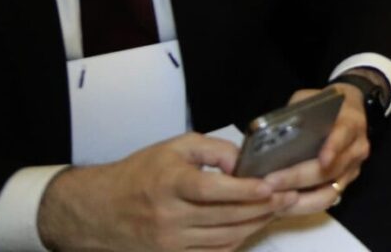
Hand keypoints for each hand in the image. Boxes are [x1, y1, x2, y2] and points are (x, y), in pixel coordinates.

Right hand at [36, 133, 286, 251]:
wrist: (99, 210)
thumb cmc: (141, 173)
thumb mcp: (175, 148)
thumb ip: (214, 149)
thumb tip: (244, 162)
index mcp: (169, 184)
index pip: (211, 190)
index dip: (243, 190)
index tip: (270, 185)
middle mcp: (169, 217)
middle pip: (225, 217)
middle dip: (263, 207)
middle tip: (290, 195)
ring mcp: (170, 242)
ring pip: (224, 237)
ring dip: (255, 224)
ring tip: (279, 208)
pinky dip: (238, 239)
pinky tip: (253, 225)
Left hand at [264, 83, 372, 213]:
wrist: (349, 107)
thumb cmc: (325, 103)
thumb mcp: (310, 99)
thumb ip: (294, 114)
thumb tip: (266, 134)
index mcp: (350, 123)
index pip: (343, 135)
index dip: (333, 148)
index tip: (321, 160)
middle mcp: (356, 148)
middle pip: (331, 170)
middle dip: (299, 178)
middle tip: (269, 183)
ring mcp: (353, 169)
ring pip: (330, 192)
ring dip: (300, 200)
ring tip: (273, 200)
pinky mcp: (345, 183)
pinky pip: (326, 200)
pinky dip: (304, 206)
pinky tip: (282, 206)